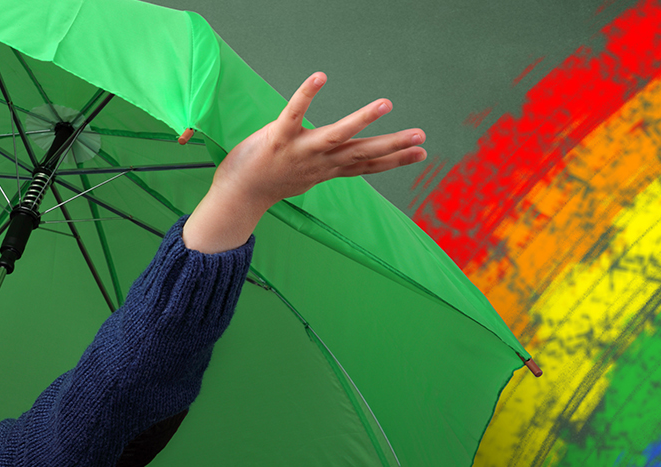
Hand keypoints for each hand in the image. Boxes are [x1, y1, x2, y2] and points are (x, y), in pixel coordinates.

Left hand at [184, 73, 426, 252]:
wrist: (238, 196)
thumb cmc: (271, 181)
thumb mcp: (306, 177)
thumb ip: (327, 166)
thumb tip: (344, 162)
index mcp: (328, 169)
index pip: (367, 165)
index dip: (395, 160)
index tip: (422, 153)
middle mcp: (319, 162)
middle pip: (362, 154)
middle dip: (393, 146)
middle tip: (422, 137)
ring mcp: (300, 151)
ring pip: (336, 135)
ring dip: (361, 120)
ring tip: (385, 104)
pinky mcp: (277, 139)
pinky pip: (293, 114)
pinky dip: (306, 95)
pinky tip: (320, 77)